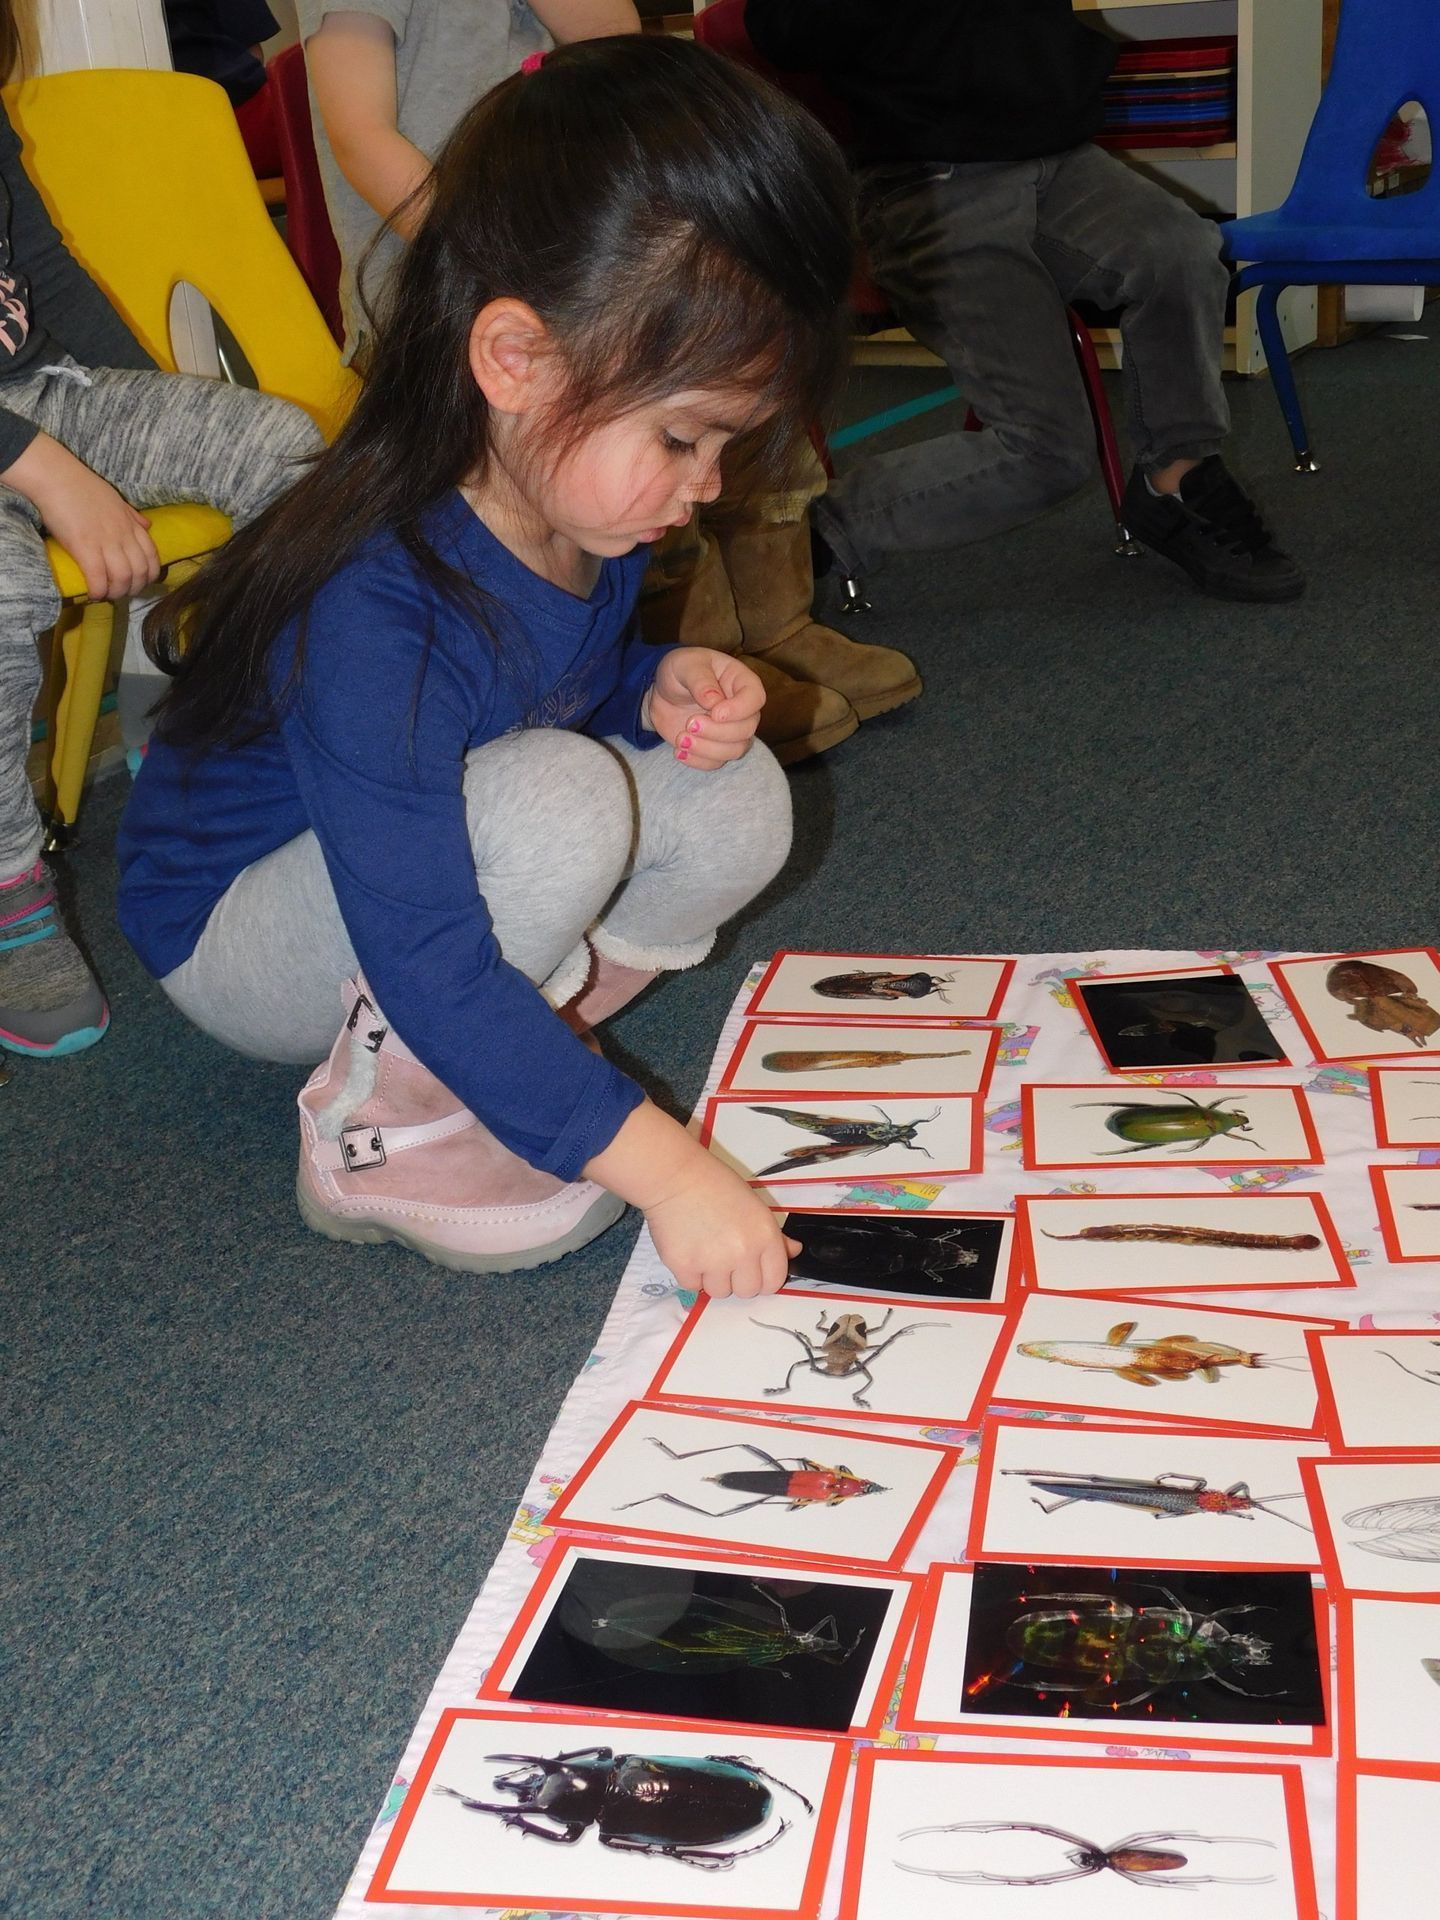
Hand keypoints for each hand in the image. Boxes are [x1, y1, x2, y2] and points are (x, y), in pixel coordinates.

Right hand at [2, 433, 158, 599]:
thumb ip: (133, 515)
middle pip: (140, 572)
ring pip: (123, 578)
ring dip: (116, 592)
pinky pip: (98, 578)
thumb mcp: (116, 499)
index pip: (152, 557)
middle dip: (134, 588)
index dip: (149, 575)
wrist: (56, 476)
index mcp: (131, 524)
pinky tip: (93, 594)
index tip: (139, 582)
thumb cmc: (83, 485)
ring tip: (106, 594)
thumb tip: (148, 525)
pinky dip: (98, 591)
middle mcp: (123, 535)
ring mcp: (105, 542)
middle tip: (121, 592)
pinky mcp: (85, 547)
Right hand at [645, 1153, 801, 1298]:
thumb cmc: (715, 1185)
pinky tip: (689, 1249)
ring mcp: (713, 1262)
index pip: (774, 1281)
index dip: (763, 1278)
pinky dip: (690, 1274)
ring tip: (704, 1250)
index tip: (752, 1271)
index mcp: (765, 1236)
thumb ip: (775, 1235)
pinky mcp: (685, 1267)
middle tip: (725, 1258)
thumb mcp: (755, 1206)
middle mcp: (743, 1253)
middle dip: (737, 1280)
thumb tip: (793, 1250)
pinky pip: (693, 1286)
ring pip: (720, 1292)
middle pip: (748, 1292)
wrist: (675, 1176)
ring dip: (712, 1278)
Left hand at [647, 647, 765, 770]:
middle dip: (717, 732)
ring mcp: (731, 730)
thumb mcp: (685, 666)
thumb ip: (700, 681)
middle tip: (689, 723)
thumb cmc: (680, 671)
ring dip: (707, 749)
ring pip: (735, 750)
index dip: (739, 710)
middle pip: (746, 729)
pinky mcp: (717, 747)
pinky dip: (697, 760)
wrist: (663, 693)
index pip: (755, 698)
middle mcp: (742, 709)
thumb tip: (714, 701)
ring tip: (681, 739)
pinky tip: (679, 751)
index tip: (714, 713)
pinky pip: (717, 763)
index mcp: (741, 681)